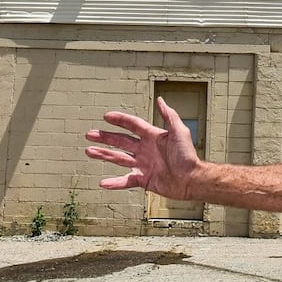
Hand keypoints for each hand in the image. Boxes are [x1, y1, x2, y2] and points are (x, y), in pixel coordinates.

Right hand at [85, 97, 199, 196]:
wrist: (191, 179)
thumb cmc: (188, 156)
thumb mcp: (180, 132)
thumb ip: (169, 116)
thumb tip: (161, 99)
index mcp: (152, 137)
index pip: (132, 125)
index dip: (120, 120)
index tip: (106, 116)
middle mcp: (145, 150)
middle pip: (121, 141)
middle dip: (105, 137)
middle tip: (90, 134)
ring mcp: (143, 164)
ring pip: (119, 158)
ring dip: (104, 155)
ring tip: (89, 151)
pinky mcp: (143, 179)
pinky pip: (126, 180)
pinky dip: (114, 182)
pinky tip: (103, 182)